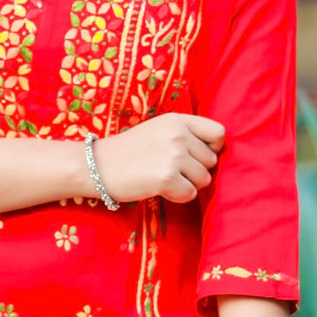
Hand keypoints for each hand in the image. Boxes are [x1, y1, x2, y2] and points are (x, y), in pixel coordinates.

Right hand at [93, 113, 224, 204]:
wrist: (98, 166)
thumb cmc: (129, 151)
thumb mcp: (159, 130)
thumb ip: (186, 135)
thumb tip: (215, 153)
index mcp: (178, 120)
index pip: (218, 133)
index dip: (212, 148)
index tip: (196, 156)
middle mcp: (179, 135)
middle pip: (211, 161)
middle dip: (196, 170)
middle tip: (171, 170)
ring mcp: (174, 156)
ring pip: (204, 179)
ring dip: (187, 184)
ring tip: (164, 178)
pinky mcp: (167, 177)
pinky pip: (190, 194)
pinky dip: (177, 196)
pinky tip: (159, 188)